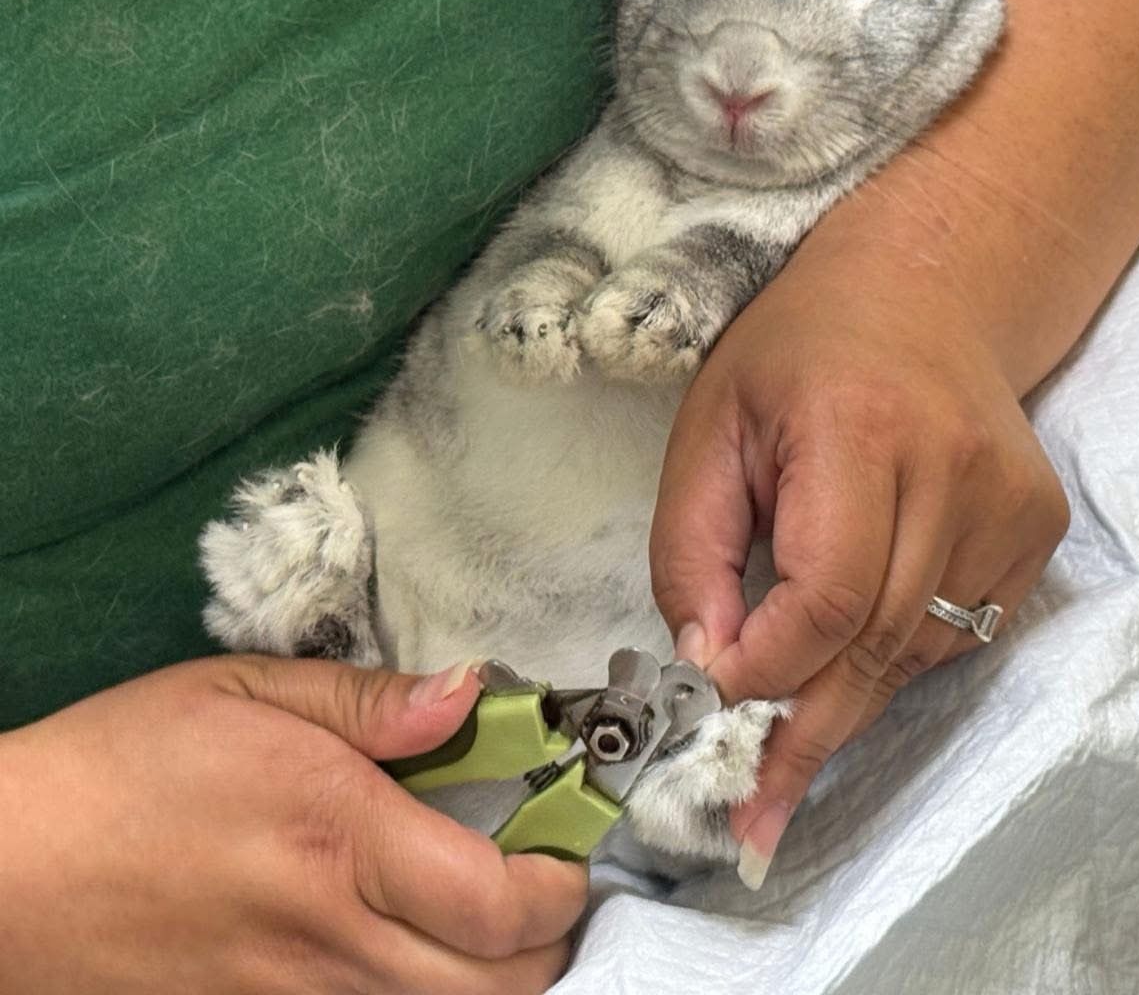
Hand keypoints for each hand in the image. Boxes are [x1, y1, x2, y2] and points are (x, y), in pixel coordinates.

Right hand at [0, 656, 585, 993]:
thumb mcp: (247, 691)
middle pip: (496, 989)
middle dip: (548, 944)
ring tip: (490, 917)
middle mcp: (331, 940)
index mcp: (341, 840)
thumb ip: (372, 700)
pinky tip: (418, 953)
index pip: (497, 902)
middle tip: (541, 880)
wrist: (10, 869)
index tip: (566, 843)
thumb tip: (473, 691)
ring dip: (496, 980)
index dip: (559, 882)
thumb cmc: (131, 761)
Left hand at [650, 232, 1067, 888]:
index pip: (826, 594)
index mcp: (857, 425)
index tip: (710, 703)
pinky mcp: (1038, 529)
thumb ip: (690, 551)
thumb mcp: (707, 432)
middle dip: (804, 731)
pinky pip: (957, 636)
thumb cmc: (792, 359)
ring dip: (846, 698)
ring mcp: (1011, 503)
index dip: (767, 668)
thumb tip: (710, 666)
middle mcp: (955, 467)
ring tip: (784, 730)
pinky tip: (854, 636)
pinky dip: (895, 658)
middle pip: (879, 643)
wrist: (918, 297)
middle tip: (751, 809)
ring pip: (920, 654)